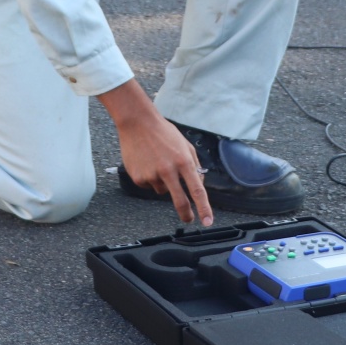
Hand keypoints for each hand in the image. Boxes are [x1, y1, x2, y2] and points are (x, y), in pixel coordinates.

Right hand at [98, 80, 213, 224]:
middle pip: (180, 201)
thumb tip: (199, 184)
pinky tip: (147, 163)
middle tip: (188, 219)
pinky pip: (149, 186)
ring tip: (157, 163)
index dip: (204, 208)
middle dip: (186, 214)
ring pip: (163, 191)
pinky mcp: (139, 178)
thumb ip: (195, 164)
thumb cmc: (163, 132)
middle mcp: (168, 170)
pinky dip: (150, 179)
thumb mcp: (185, 145)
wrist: (137, 123)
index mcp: (183, 161)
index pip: (197, 190)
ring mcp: (152, 175)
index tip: (207, 221)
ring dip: (164, 183)